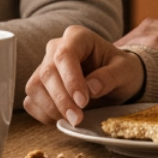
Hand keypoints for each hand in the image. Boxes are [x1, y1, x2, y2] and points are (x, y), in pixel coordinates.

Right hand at [24, 25, 145, 124]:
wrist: (116, 79)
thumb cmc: (121, 70)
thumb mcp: (126, 71)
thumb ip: (110, 77)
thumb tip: (91, 88)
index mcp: (77, 37)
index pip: (64, 55)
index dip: (71, 79)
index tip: (83, 101)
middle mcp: (55, 49)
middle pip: (47, 72)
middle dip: (61, 99)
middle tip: (77, 118)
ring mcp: (44, 67)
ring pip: (35, 87)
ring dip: (51, 108)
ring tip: (73, 119)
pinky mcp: (40, 86)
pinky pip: (32, 101)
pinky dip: (44, 114)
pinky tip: (63, 118)